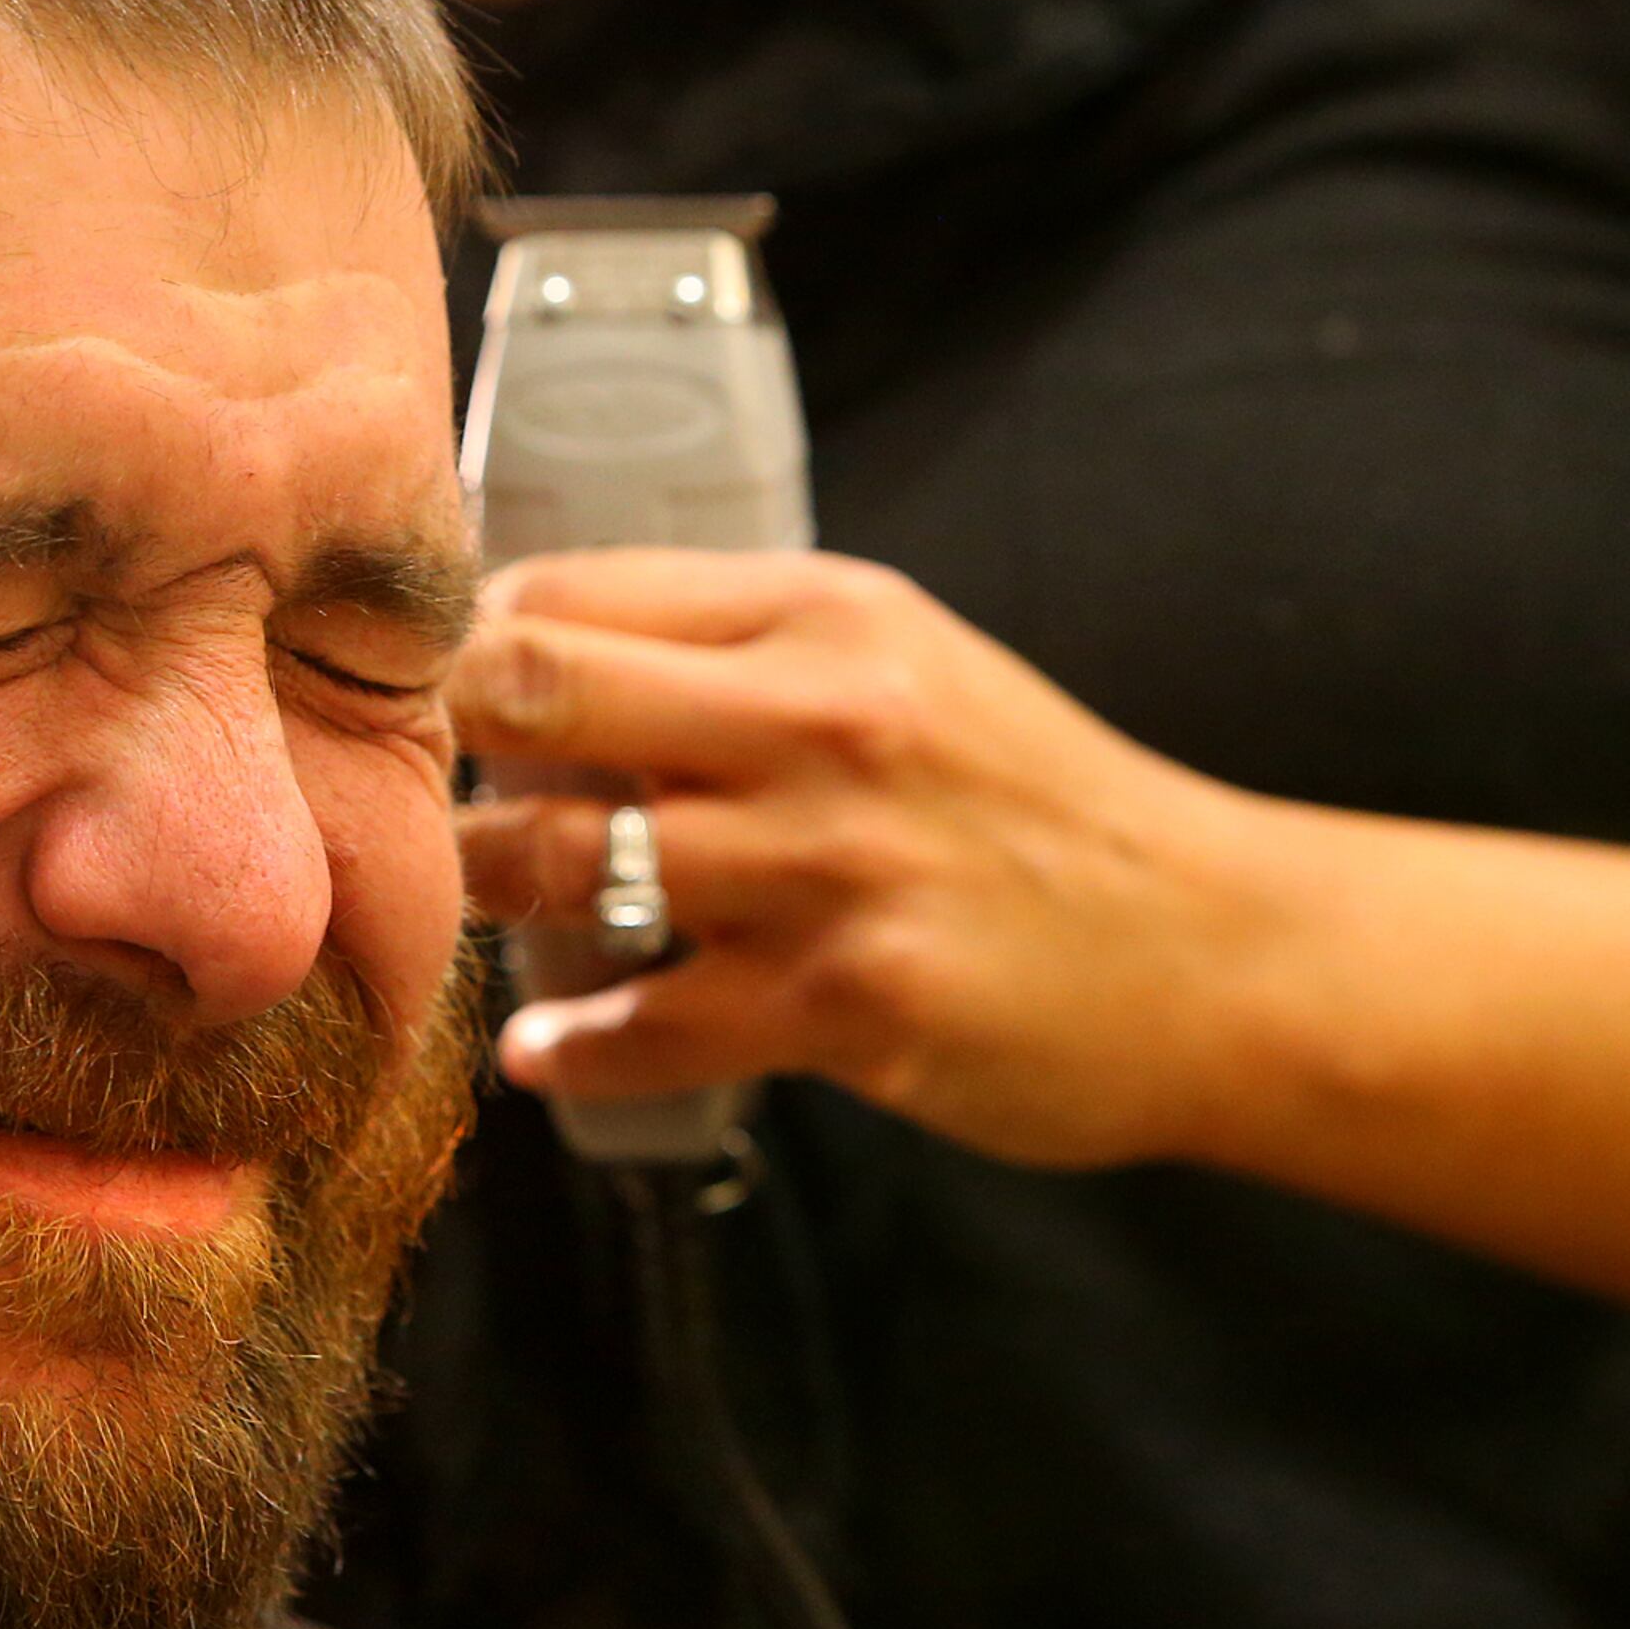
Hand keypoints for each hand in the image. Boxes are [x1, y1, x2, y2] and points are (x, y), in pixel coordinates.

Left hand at [453, 549, 1274, 1168]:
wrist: (1215, 951)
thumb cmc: (1035, 808)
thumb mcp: (906, 667)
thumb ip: (740, 654)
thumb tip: (540, 652)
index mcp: (827, 616)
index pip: (571, 585)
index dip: (466, 635)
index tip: (425, 684)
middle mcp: (821, 719)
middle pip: (534, 685)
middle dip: (441, 736)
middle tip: (413, 785)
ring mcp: (829, 865)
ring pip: (559, 859)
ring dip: (487, 888)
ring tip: (483, 903)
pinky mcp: (844, 1003)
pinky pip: (643, 1025)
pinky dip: (572, 1041)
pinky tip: (547, 1043)